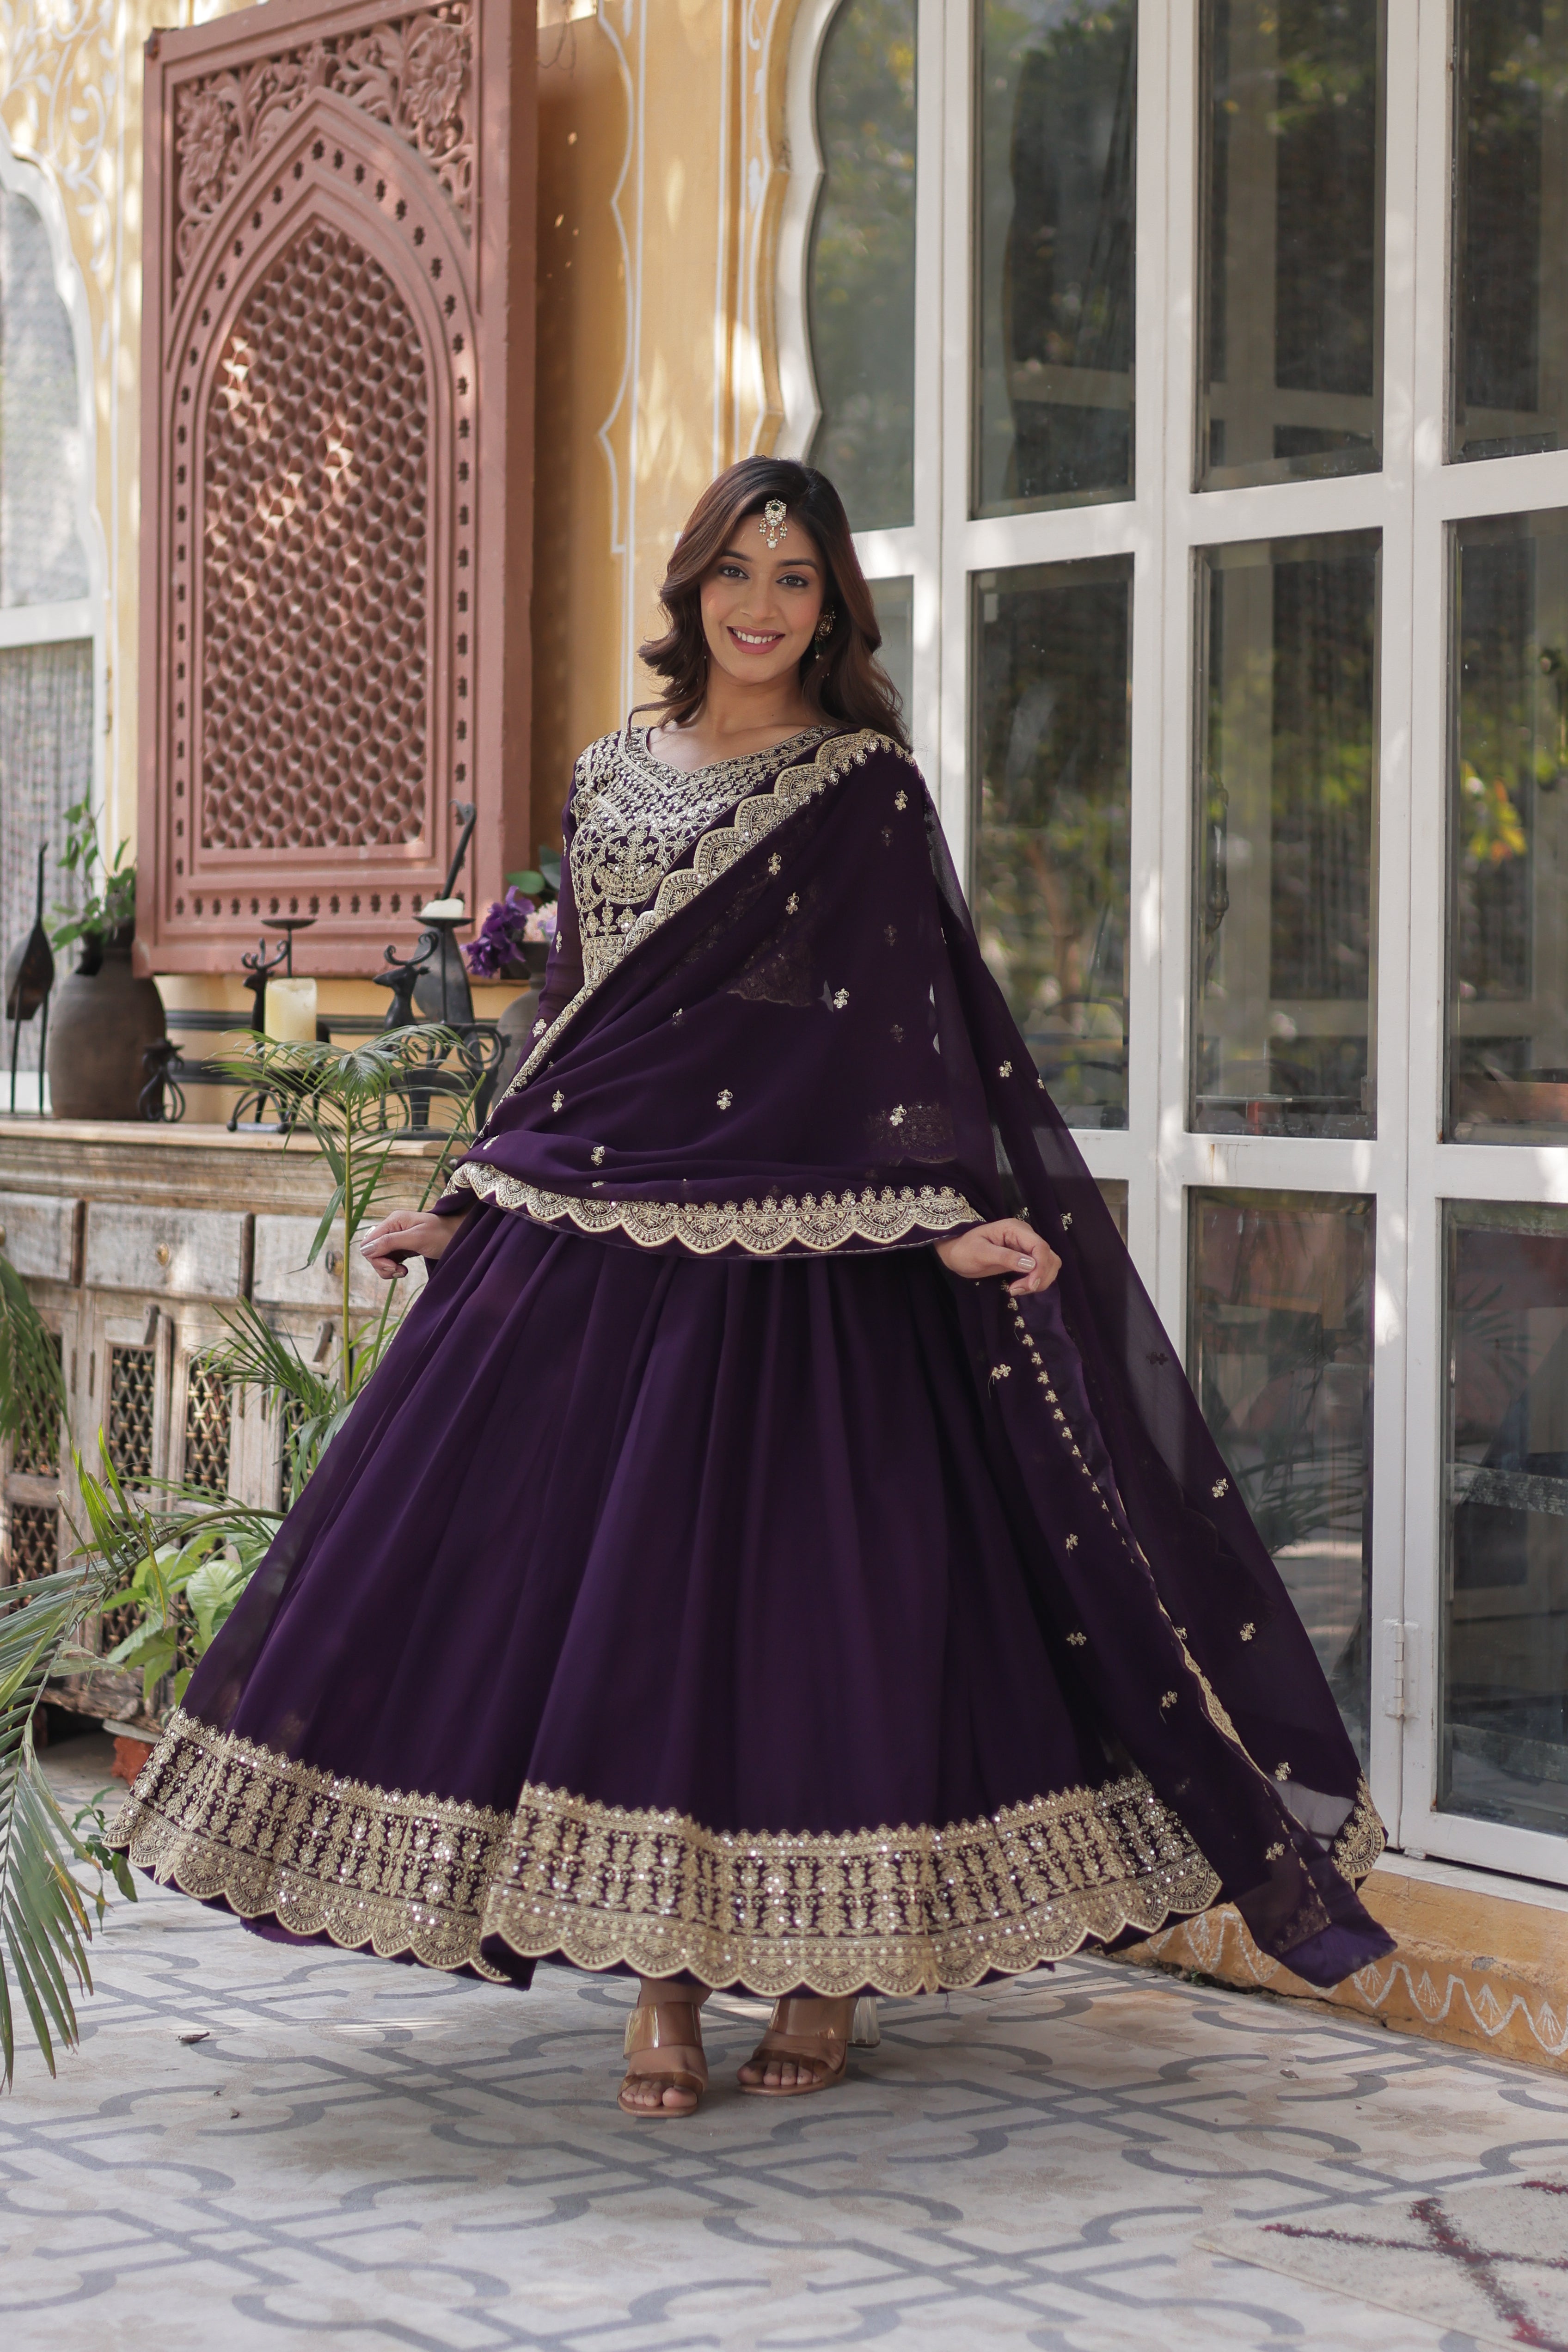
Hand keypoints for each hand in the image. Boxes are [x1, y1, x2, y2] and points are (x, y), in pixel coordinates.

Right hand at [359, 1208, 469, 1280]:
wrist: (461, 1237)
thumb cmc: (442, 1235)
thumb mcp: (417, 1239)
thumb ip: (391, 1242)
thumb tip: (365, 1249)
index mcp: (393, 1221)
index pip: (369, 1243)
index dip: (376, 1258)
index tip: (393, 1266)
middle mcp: (391, 1227)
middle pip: (371, 1251)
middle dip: (382, 1265)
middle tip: (400, 1271)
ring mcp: (396, 1237)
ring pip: (378, 1258)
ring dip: (388, 1269)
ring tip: (403, 1271)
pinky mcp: (401, 1247)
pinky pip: (388, 1260)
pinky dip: (393, 1268)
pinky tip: (404, 1269)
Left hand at [935, 1218, 1060, 1296]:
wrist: (956, 1254)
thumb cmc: (964, 1250)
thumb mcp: (981, 1253)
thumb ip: (1005, 1257)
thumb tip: (1030, 1265)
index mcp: (1015, 1229)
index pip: (1040, 1246)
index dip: (1041, 1267)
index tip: (1030, 1285)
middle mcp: (1025, 1236)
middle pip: (1049, 1257)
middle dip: (1040, 1276)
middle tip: (1019, 1290)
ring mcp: (1026, 1248)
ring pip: (1049, 1265)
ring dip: (1039, 1281)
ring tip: (1017, 1290)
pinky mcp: (1024, 1259)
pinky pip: (1040, 1271)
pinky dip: (1035, 1282)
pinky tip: (1019, 1287)